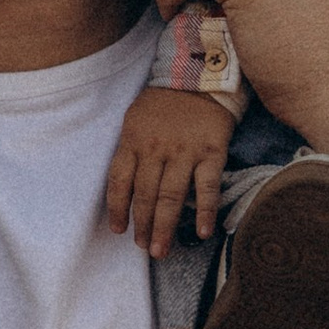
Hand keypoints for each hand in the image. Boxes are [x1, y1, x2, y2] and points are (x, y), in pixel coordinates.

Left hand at [103, 89, 238, 258]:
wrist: (199, 78)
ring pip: (171, 196)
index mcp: (133, 141)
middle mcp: (156, 149)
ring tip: (161, 250)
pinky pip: (207, 187)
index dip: (118, 208)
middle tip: (145, 248)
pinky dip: (205, 211)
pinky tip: (203, 233)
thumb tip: (126, 188)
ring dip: (165, 226)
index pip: (120, 181)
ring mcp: (184, 152)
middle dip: (143, 226)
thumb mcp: (135, 121)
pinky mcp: (211, 152)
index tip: (119, 230)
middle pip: (146, 195)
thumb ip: (131, 151)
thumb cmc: (163, 104)